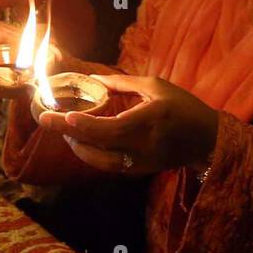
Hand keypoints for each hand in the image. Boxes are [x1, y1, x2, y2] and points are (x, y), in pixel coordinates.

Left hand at [35, 74, 217, 176]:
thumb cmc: (183, 107)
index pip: (113, 128)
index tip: (65, 116)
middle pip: (99, 144)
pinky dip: (91, 154)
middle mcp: (144, 145)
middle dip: (68, 132)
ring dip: (77, 145)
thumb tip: (93, 80)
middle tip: (45, 119)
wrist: (206, 139)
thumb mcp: (157, 86)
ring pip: (99, 161)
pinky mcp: (139, 171)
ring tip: (63, 130)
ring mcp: (141, 163)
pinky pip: (108, 165)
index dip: (86, 124)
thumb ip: (124, 84)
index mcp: (151, 119)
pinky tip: (81, 141)